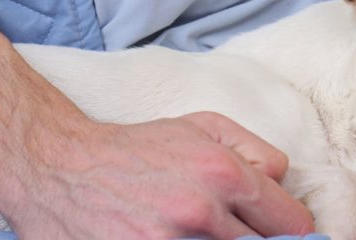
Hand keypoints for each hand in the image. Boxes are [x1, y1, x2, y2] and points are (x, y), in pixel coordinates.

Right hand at [0, 0, 311, 238]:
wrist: (62, 168)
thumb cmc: (141, 147)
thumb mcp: (205, 126)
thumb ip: (257, 152)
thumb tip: (283, 184)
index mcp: (225, 174)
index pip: (292, 224)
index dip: (290, 228)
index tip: (279, 229)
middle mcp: (201, 213)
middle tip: (236, 228)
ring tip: (203, 231)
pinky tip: (180, 236)